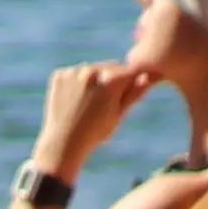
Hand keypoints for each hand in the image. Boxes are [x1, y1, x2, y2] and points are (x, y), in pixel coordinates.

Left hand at [38, 60, 156, 172]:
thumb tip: (147, 77)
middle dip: (114, 78)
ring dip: (96, 78)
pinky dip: (77, 81)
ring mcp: (73, 71)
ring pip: (93, 68)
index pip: (131, 70)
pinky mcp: (59, 74)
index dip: (133, 81)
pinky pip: (75, 72)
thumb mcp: (119, 114)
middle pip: (112, 66)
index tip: (130, 92)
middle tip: (106, 102)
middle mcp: (91, 70)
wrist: (64, 141)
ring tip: (90, 103)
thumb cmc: (97, 132)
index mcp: (111, 80)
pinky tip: (75, 99)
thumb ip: (134, 93)